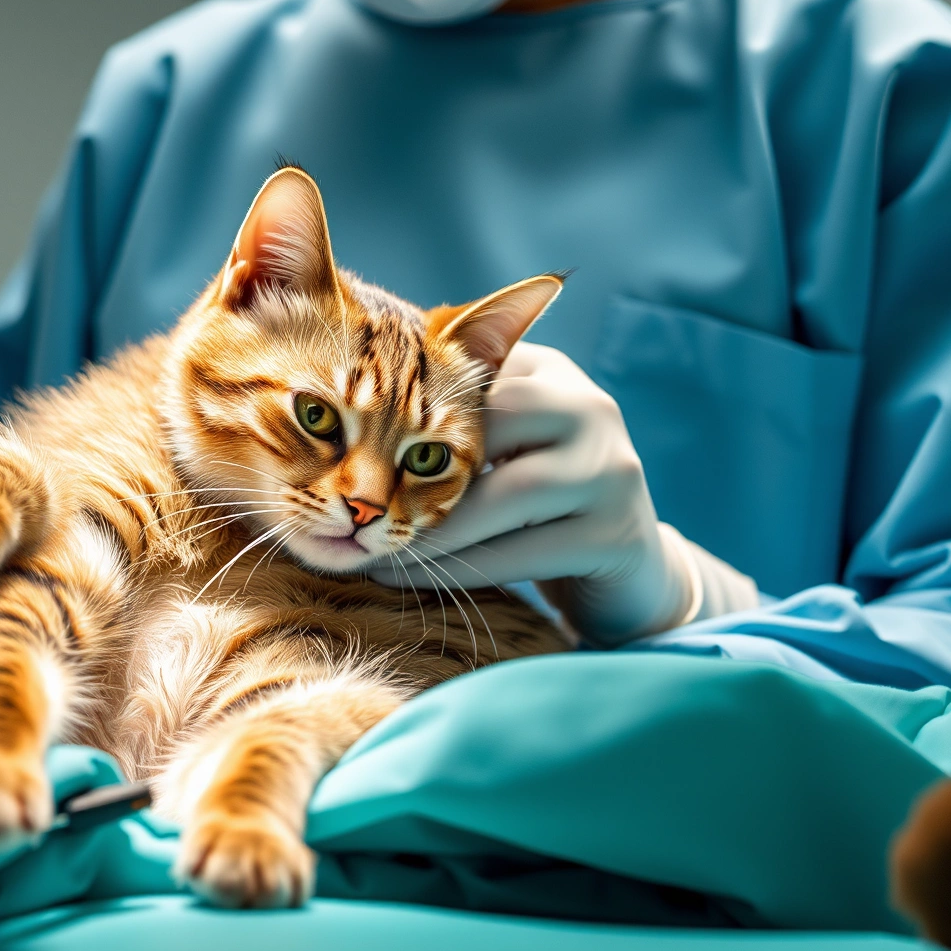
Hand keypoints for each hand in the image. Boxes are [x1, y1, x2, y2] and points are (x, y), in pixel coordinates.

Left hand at [368, 343, 698, 647]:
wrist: (627, 575)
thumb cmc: (532, 503)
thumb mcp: (497, 444)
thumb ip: (446, 412)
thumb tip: (323, 390)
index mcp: (552, 372)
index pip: (468, 373)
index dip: (404, 405)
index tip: (344, 436)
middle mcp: (590, 408)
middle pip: (488, 425)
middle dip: (416, 471)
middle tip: (358, 508)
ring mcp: (611, 471)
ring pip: (503, 494)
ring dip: (432, 530)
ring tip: (375, 550)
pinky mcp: (615, 536)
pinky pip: (520, 553)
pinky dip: (460, 569)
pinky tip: (415, 579)